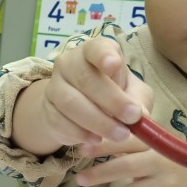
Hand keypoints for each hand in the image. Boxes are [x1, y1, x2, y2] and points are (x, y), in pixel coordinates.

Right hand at [14, 37, 152, 155]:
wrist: (78, 110)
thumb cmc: (112, 93)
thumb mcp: (133, 92)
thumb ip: (138, 100)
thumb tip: (140, 116)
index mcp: (93, 52)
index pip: (95, 48)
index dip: (103, 55)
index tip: (115, 65)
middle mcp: (69, 64)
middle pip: (84, 78)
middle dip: (110, 100)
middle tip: (131, 118)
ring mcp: (54, 86)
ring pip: (70, 102)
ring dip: (97, 121)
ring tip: (119, 134)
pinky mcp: (46, 109)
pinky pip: (59, 121)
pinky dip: (80, 132)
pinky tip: (96, 139)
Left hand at [76, 132, 186, 186]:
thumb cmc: (174, 162)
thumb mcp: (157, 148)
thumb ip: (131, 145)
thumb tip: (93, 140)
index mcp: (157, 145)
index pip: (127, 142)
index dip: (103, 146)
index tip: (81, 150)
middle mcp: (163, 164)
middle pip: (126, 167)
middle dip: (100, 174)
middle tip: (80, 179)